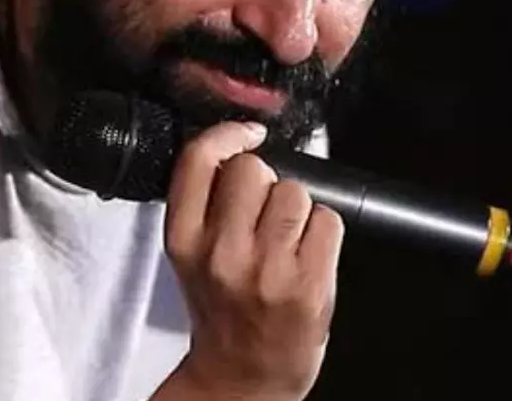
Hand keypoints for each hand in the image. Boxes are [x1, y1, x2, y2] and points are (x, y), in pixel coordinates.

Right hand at [151, 121, 344, 400]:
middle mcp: (221, 253)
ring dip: (299, 206)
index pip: (199, 161)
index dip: (228, 135)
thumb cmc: (222, 310)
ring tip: (288, 237)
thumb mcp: (192, 256)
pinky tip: (308, 254)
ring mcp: (266, 269)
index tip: (248, 135)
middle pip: (254, 169)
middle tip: (265, 211)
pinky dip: (324, 231)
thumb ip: (207, 205)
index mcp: (184, 240)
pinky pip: (327, 221)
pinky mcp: (308, 285)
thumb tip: (245, 148)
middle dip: (267, 179)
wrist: (243, 377)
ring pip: (295, 192)